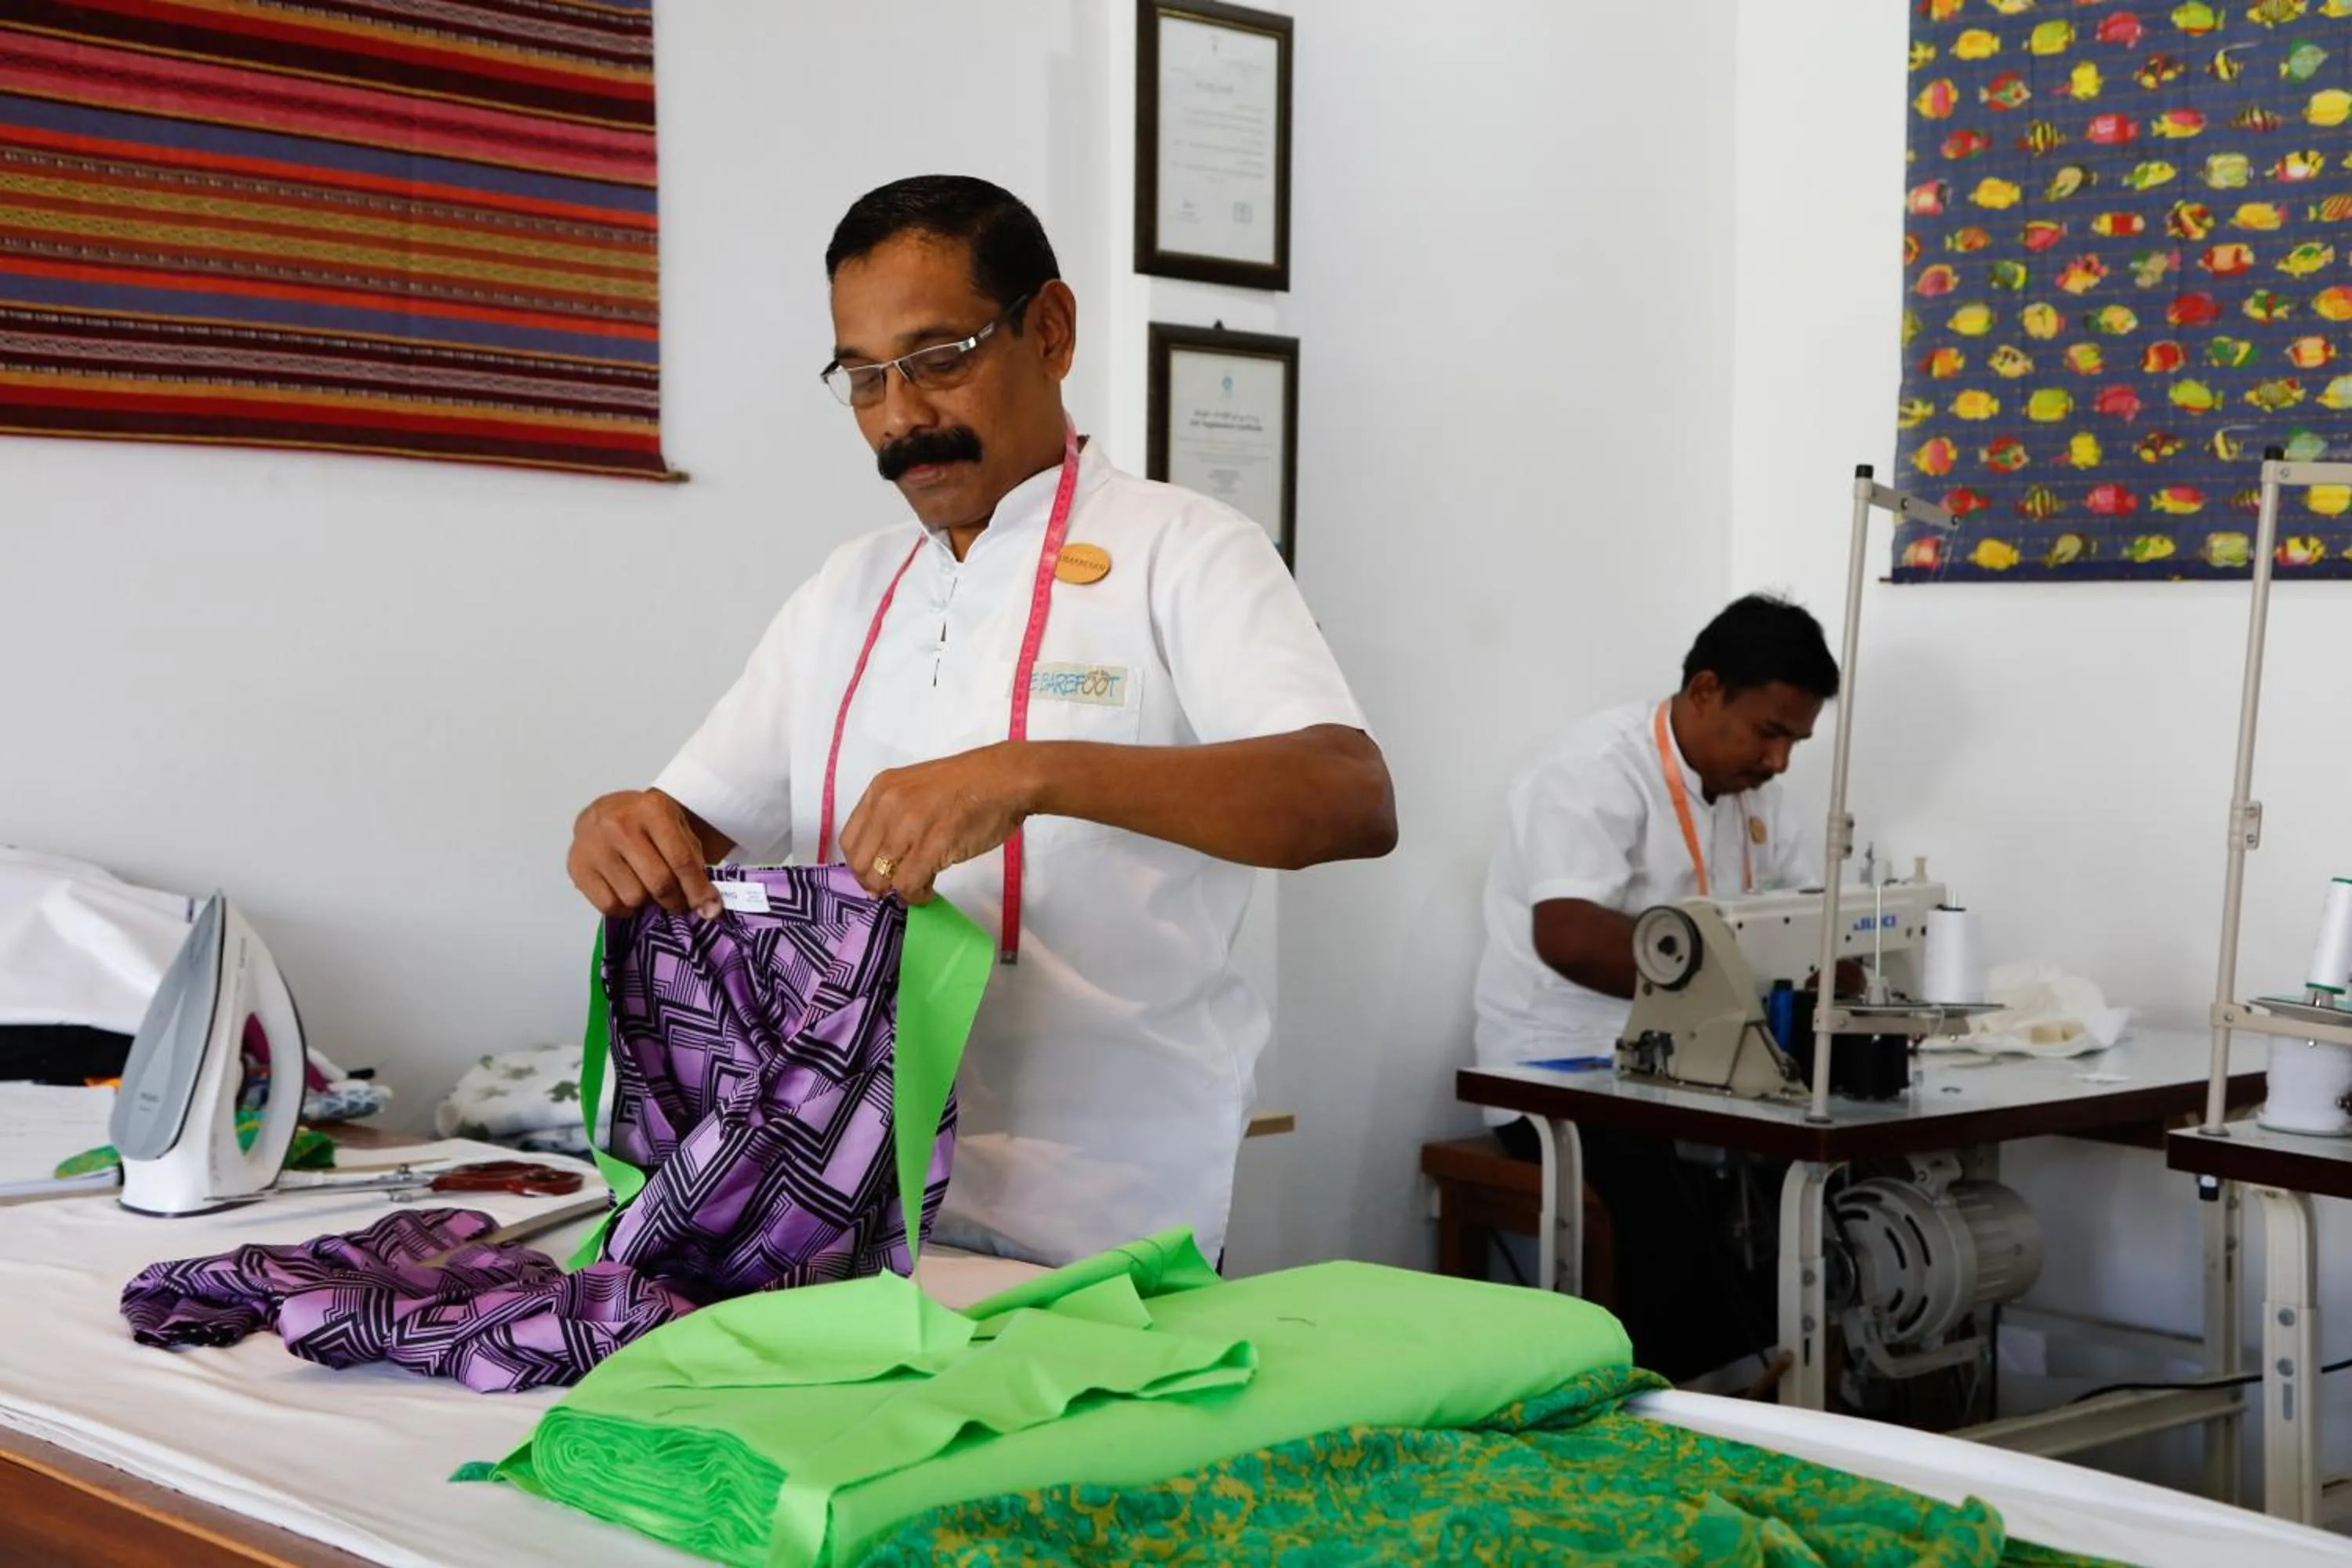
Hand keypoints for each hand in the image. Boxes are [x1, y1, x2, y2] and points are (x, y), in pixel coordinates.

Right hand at [568, 789, 721, 918]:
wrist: (600, 812)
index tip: (709, 910)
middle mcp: (619, 825)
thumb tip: (707, 906)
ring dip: (647, 902)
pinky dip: (624, 908)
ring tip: (646, 887)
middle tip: (677, 902)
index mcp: (651, 810)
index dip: (698, 890)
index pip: (681, 860)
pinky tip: (626, 892)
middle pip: (659, 883)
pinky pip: (609, 906)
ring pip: (634, 898)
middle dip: (675, 900)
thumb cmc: (643, 822)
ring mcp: (595, 846)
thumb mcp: (674, 826)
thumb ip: (692, 860)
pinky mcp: (577, 866)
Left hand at [838, 743, 1039, 902]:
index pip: (849, 841)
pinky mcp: (932, 845)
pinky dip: (916, 896)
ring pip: (881, 878)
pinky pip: (907, 885)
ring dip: (897, 891)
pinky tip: (928, 890)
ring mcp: (909, 825)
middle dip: (876, 883)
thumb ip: (893, 816)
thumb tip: (883, 858)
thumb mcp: (915, 789)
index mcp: (881, 790)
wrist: (1006, 779)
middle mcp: (888, 806)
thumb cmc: (968, 785)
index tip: (880, 874)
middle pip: (860, 864)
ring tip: (918, 887)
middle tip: (898, 886)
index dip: (861, 865)